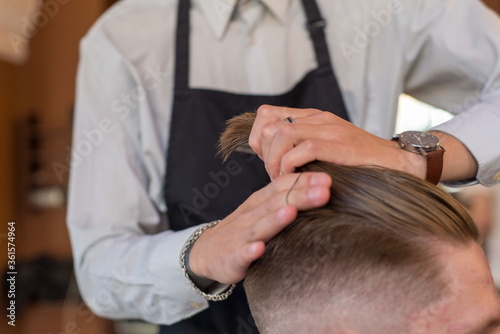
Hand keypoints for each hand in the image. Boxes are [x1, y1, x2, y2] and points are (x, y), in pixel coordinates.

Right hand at [188, 172, 331, 283]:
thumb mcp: (261, 209)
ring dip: (275, 219)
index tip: (327, 177)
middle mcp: (251, 215)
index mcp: (260, 202)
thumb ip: (284, 198)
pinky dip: (249, 251)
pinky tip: (259, 249)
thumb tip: (319, 187)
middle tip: (324, 190)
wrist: (206, 252)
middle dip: (300, 196)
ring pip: (260, 226)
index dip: (303, 181)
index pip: (282, 186)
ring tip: (291, 212)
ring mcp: (241, 236)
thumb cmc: (243, 229)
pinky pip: (241, 254)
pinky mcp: (232, 258)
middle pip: (277, 203)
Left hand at [249, 104, 426, 179]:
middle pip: (268, 125)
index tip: (266, 160)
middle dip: (264, 154)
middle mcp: (318, 118)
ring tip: (283, 179)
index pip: (266, 115)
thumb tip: (273, 162)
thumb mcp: (326, 150)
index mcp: (312, 117)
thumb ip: (302, 148)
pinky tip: (296, 179)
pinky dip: (291, 166)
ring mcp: (329, 129)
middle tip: (275, 174)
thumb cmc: (360, 163)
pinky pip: (303, 148)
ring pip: (282, 134)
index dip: (258, 139)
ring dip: (274, 161)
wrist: (399, 163)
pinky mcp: (340, 144)